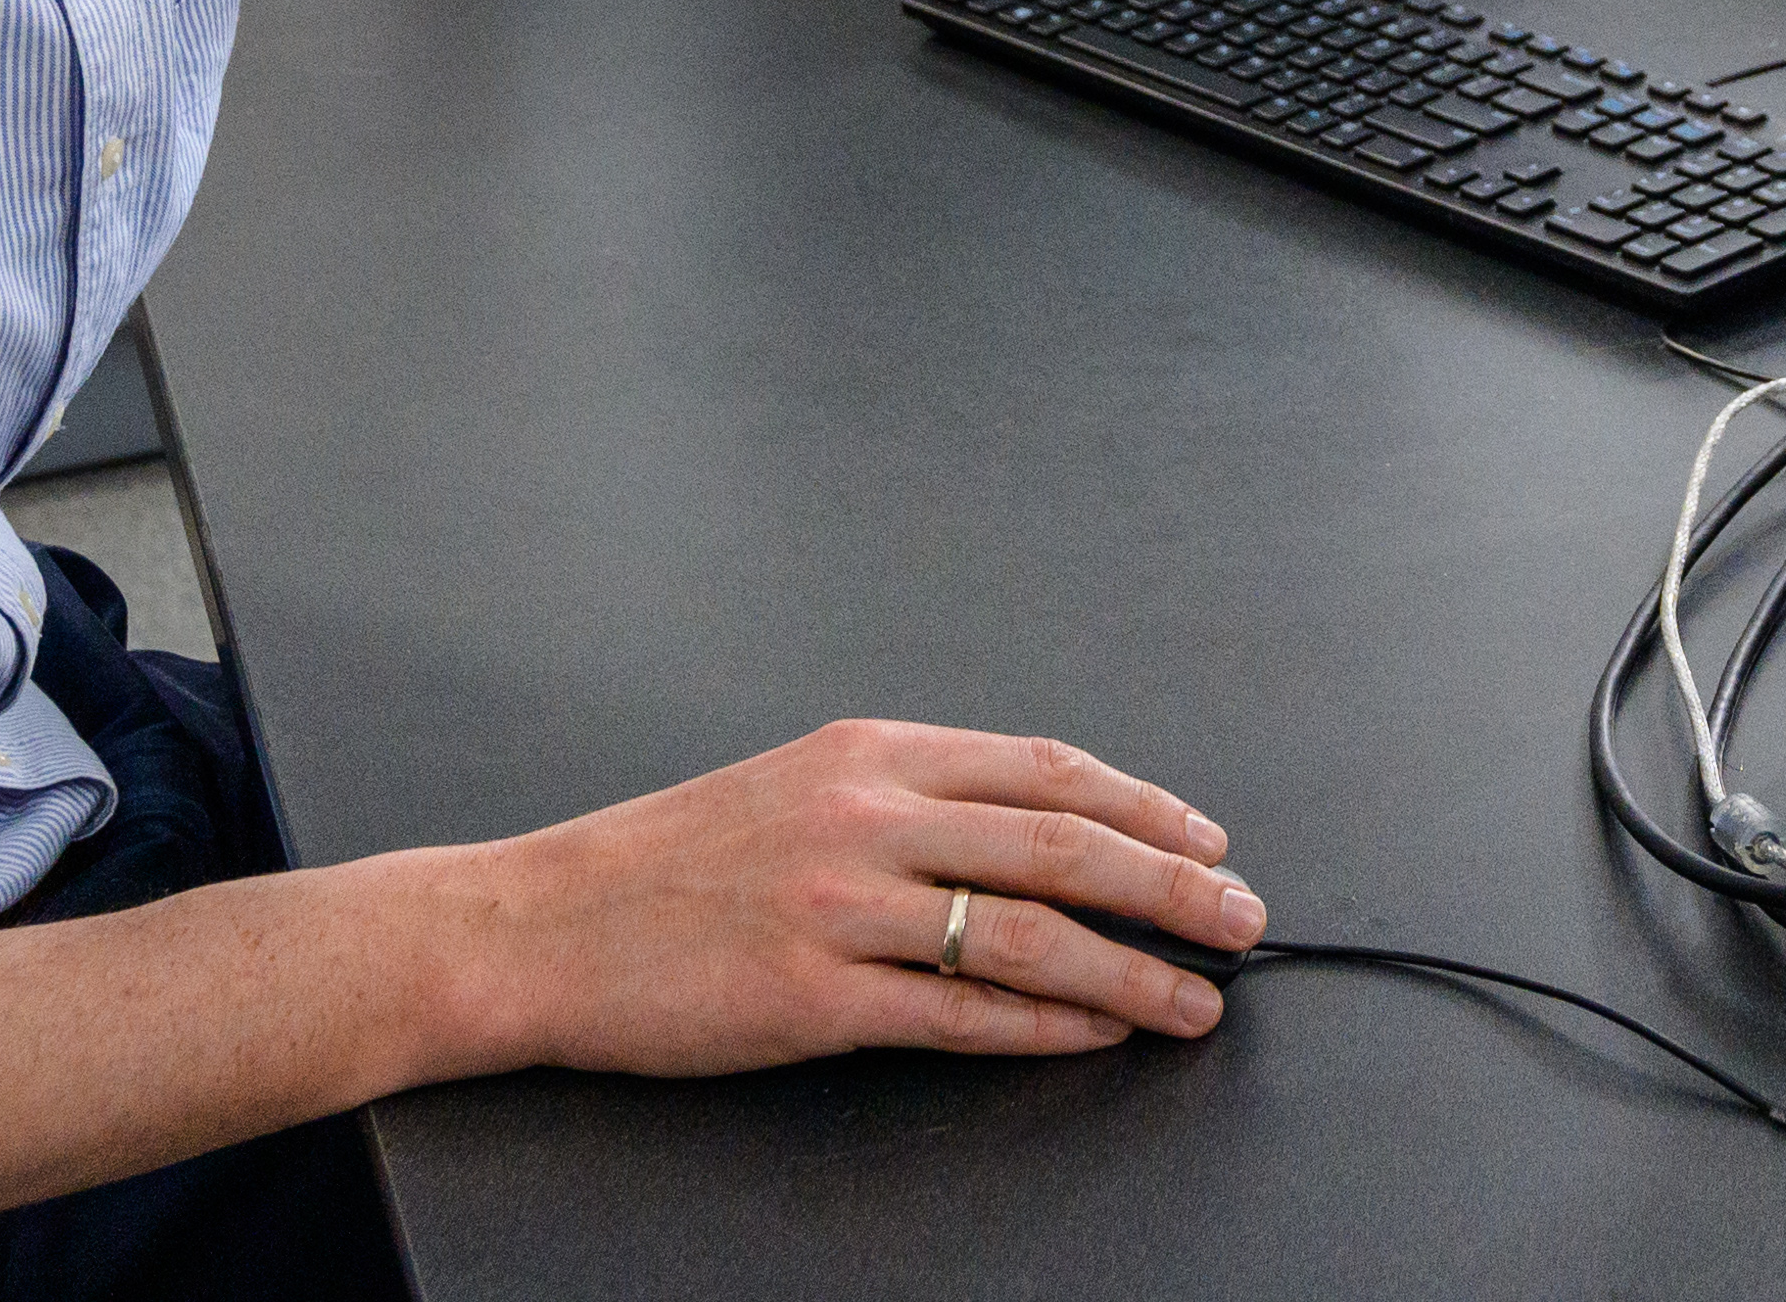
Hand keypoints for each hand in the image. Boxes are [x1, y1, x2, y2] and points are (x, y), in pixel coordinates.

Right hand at [476, 717, 1265, 1072]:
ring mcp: (840, 909)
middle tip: (1245, 919)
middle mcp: (867, 816)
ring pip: (1028, 935)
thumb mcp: (800, 784)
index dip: (1146, 807)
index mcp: (872, 751)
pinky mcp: (812, 999)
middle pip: (1064, 845)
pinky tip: (1099, 1034)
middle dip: (1175, 885)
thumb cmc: (672, 858)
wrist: (540, 923)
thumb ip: (912, 796)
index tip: (1211, 839)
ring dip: (1133, 971)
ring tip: (1196, 999)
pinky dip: (1046, 1026)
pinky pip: (959, 1013)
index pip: (1047, 769)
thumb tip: (1039, 829)